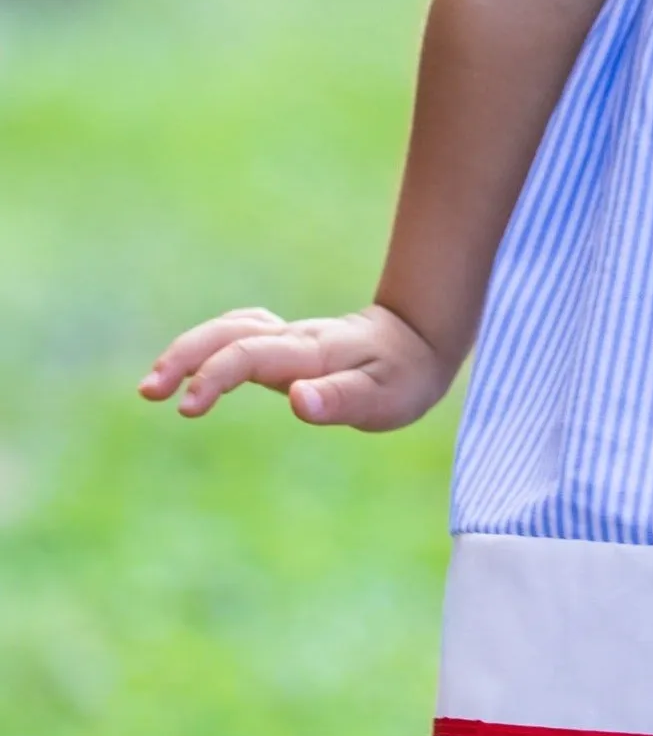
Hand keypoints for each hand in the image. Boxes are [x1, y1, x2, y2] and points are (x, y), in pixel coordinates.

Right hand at [138, 302, 454, 431]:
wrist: (420, 340)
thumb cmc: (404, 376)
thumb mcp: (386, 398)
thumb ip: (341, 399)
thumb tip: (298, 400)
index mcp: (312, 352)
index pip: (251, 355)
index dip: (215, 376)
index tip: (187, 407)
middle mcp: (294, 338)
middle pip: (228, 332)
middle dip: (184, 356)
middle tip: (149, 391)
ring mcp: (288, 337)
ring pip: (229, 328)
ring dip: (189, 349)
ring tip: (156, 384)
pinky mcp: (286, 342)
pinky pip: (239, 331)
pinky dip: (208, 343)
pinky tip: (192, 367)